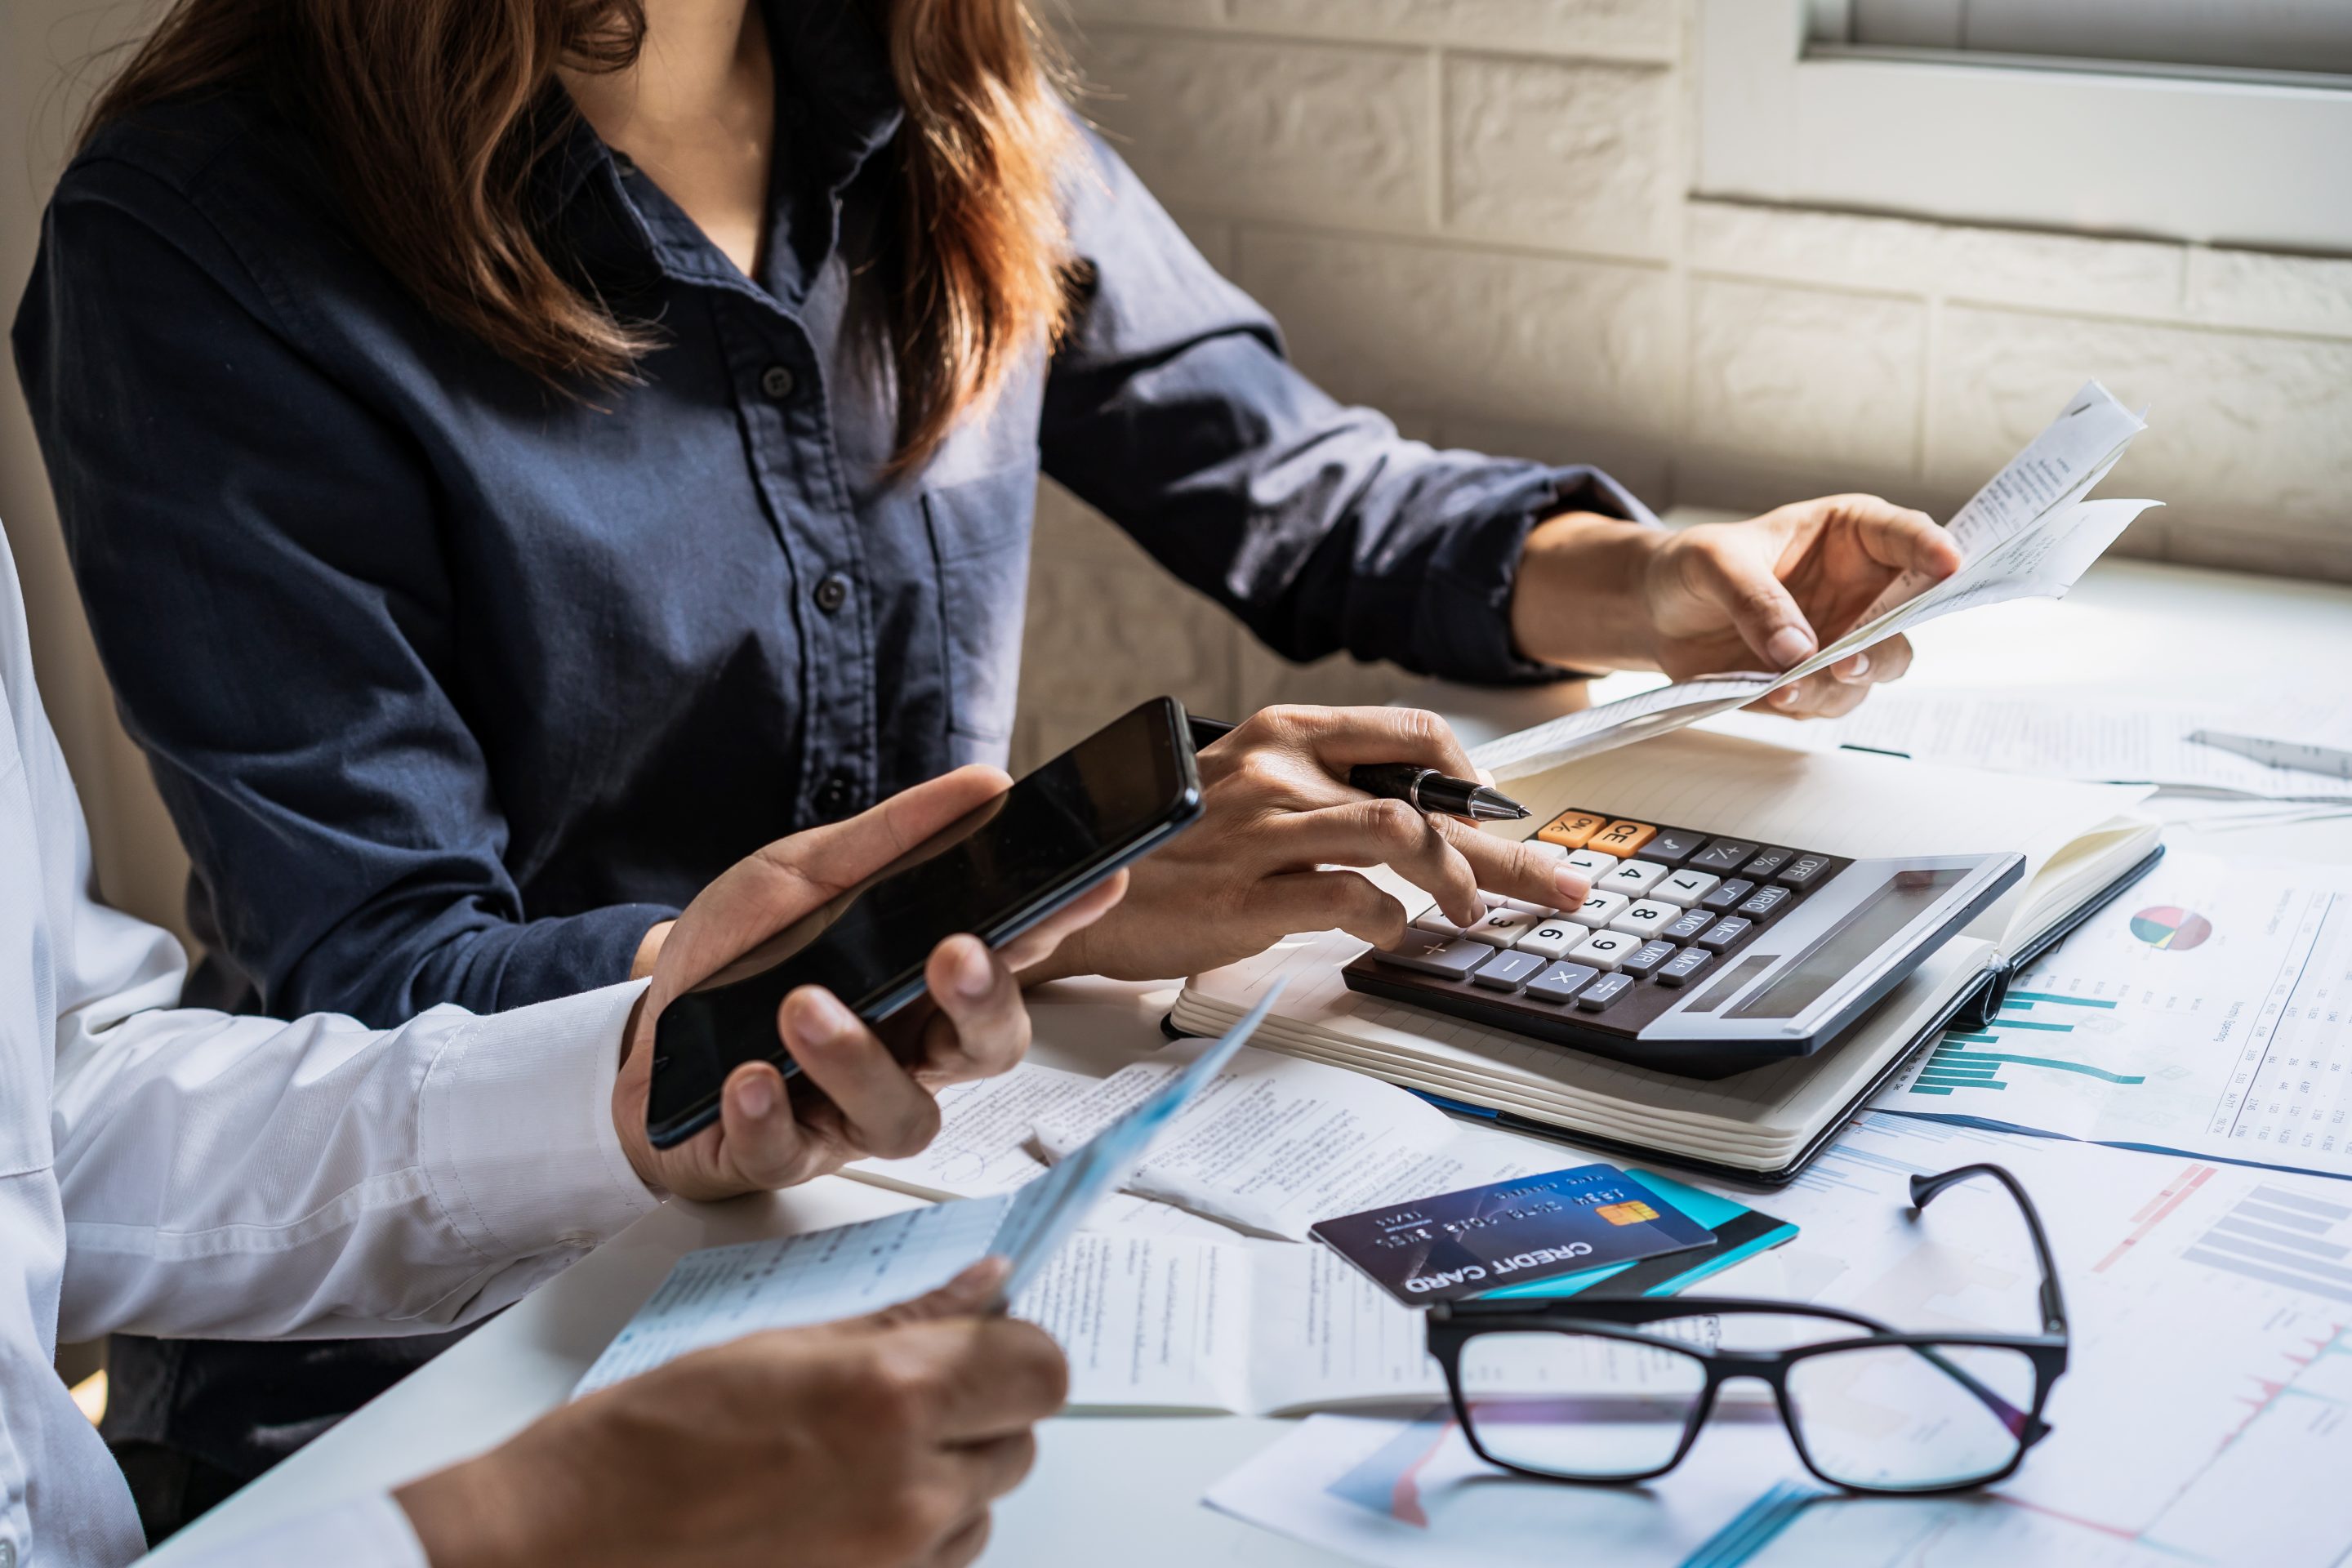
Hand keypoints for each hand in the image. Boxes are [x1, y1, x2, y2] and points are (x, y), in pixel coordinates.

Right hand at [395, 1258, 1064, 1567]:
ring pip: (982, 1507)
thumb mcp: (781, 1346)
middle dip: (977, 1411)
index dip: (1015, 1350)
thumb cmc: (652, 1442)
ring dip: (946, 1480)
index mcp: (892, 1399)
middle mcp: (911, 1491)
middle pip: (1020, 1439)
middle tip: (903, 1396)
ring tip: (851, 1458)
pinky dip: (914, 1536)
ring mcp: (896, 1564)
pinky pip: (940, 1563)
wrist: (569, 1547)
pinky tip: (839, 1510)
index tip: (985, 1340)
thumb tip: (986, 1290)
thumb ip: (903, 1321)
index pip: (1041, 1369)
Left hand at [612, 765, 1125, 1200]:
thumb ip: (890, 837)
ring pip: (901, 1115)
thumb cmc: (739, 957)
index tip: (1096, 880)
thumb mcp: (803, 875)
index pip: (1015, 950)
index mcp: (928, 981)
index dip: (1062, 922)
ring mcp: (851, 1112)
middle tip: (954, 954)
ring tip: (801, 1008)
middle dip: (983, 1002)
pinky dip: (770, 1114)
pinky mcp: (782, 1155)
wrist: (636, 1033)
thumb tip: (984, 784)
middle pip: (986, 1048)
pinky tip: (749, 1078)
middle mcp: (910, 1053)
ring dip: (857, 1060)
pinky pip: (791, 1151)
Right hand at [1028, 706, 1589, 982]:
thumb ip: (1318, 791)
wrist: (1072, 887)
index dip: (1475, 783)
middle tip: (1561, 888)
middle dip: (1508, 849)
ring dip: (1457, 880)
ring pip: (1399, 833)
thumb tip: (1413, 820)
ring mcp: (1260, 831)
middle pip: (1426, 794)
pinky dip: (1388, 922)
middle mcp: (1278, 770)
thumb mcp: (1241, 789)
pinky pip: (1348, 900)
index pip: (1413, 734)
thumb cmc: (1164, 849)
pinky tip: (1392, 937)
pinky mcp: (1243, 897)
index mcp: (1284, 734)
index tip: (1502, 824)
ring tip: (1470, 917)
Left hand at [1509, 497, 1961, 718]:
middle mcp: (1862, 589)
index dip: (1933, 549)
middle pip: (1908, 617)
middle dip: (1886, 641)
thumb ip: (1755, 599)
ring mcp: (1844, 638)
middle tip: (1850, 660)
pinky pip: (1829, 701)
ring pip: (1874, 669)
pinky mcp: (1817, 680)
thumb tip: (1796, 652)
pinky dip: (1805, 704)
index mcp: (1852, 535)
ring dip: (1839, 684)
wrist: (1659, 612)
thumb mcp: (1713, 563)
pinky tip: (1770, 696)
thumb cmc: (1694, 565)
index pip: (1907, 536)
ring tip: (1785, 688)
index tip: (1949, 563)